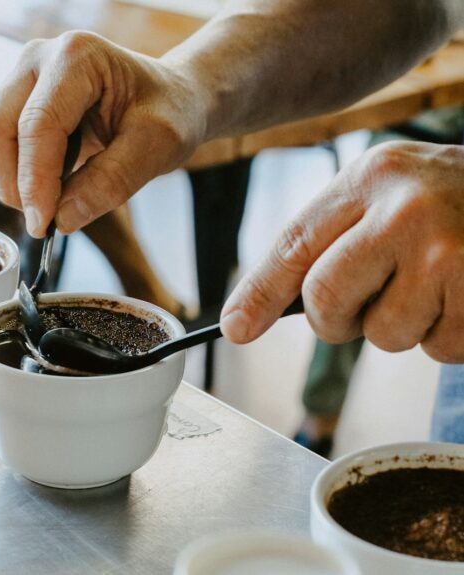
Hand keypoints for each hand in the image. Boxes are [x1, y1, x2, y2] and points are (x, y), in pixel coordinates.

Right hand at [0, 31, 205, 236]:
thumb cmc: (167, 113)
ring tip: (45, 196)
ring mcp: (15, 80)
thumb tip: (61, 219)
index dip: (34, 183)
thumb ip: (112, 181)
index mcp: (76, 57)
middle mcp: (36, 59)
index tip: (44, 225)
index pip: (36, 126)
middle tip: (48, 217)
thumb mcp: (159, 147)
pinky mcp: (4, 103)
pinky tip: (28, 182)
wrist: (167, 99)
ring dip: (0, 182)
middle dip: (13, 187)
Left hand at [221, 140, 463, 362]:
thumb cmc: (455, 204)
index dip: (257, 293)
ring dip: (404, 327)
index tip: (235, 329)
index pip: (294, 245)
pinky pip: (440, 349)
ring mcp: (449, 250)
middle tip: (366, 306)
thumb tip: (253, 314)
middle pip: (325, 299)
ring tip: (436, 287)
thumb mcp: (389, 198)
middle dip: (338, 319)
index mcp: (371, 177)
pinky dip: (450, 337)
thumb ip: (331, 242)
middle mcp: (405, 208)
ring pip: (383, 334)